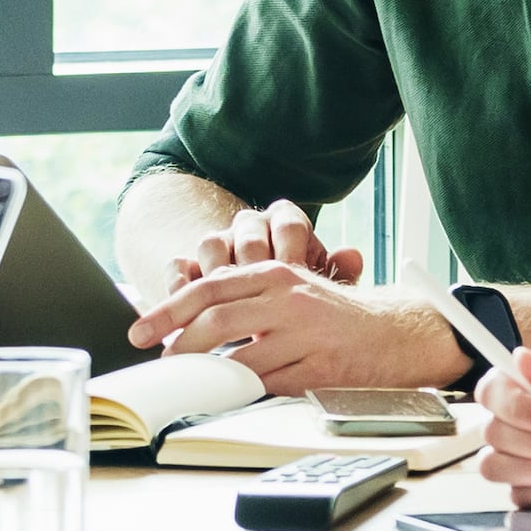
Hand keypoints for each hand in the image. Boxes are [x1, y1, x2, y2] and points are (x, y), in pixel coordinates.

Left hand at [123, 255, 459, 390]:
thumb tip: (182, 319)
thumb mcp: (288, 292)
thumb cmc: (331, 316)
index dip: (168, 310)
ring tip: (190, 386)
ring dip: (208, 377)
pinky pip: (269, 386)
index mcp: (275, 276)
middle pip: (217, 321)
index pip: (209, 289)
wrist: (395, 333)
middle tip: (157, 365)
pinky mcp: (319, 369)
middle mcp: (288, 300)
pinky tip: (229, 398)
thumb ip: (243, 299)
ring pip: (239, 359)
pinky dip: (244, 394)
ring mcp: (305, 335)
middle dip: (178, 346)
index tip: (139, 331)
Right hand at [153, 196, 366, 291]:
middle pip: (247, 234)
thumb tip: (352, 255)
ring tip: (229, 308)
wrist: (260, 305)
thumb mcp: (319, 285)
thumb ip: (338, 273)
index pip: (289, 223)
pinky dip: (180, 284)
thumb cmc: (296, 299)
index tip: (297, 276)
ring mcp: (217, 246)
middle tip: (263, 297)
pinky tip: (189, 308)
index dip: (292, 249)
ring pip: (211, 244)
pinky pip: (178, 265)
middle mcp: (249, 229)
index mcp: (284, 225)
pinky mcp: (186, 268)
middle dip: (252, 265)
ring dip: (217, 276)